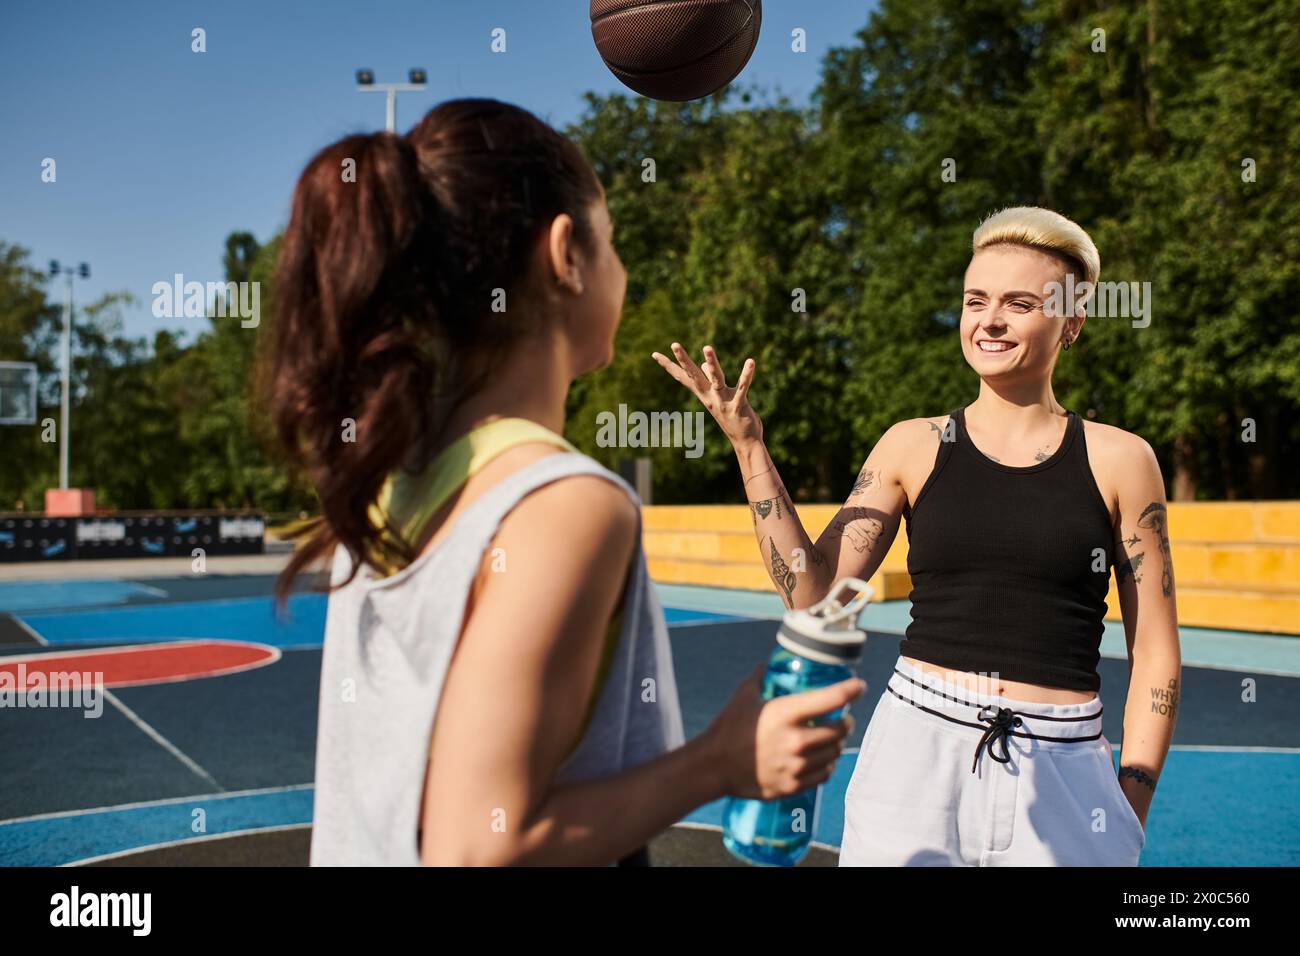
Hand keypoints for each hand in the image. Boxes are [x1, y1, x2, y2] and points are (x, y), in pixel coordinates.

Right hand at [651, 343, 763, 448]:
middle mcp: (709, 397)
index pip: (683, 376)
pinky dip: (746, 374)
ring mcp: (722, 401)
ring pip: (716, 379)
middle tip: (674, 344)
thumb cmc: (732, 417)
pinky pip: (742, 387)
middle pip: (694, 375)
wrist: (744, 442)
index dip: (668, 365)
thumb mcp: (718, 397)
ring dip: (712, 363)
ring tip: (707, 347)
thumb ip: (710, 380)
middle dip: (684, 359)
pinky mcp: (738, 405)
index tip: (654, 353)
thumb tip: (704, 363)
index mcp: (703, 394)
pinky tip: (750, 361)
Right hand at [705, 663, 865, 799]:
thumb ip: (760, 677)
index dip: (851, 690)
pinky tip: (823, 759)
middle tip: (845, 718)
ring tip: (834, 737)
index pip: (831, 699)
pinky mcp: (793, 785)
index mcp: (785, 714)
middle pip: (840, 730)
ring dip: (837, 743)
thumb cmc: (727, 728)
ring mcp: (796, 766)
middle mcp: (795, 741)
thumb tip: (769, 664)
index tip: (859, 686)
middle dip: (846, 721)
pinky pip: (823, 774)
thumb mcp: (744, 695)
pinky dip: (827, 765)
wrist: (713, 766)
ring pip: (834, 753)